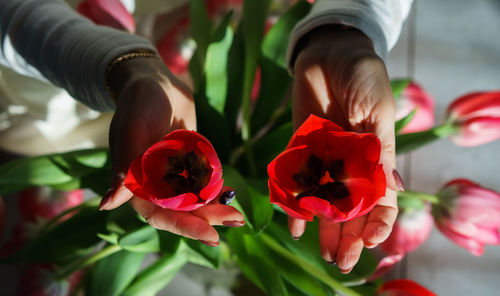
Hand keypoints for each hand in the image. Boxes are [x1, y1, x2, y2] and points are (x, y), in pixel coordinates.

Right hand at [99, 56, 243, 244]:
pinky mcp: (189, 163)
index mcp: (136, 183)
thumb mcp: (130, 131)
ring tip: (238, 216)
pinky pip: (203, 182)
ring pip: (194, 200)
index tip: (210, 236)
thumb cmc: (138, 102)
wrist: (157, 82)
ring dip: (215, 209)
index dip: (183, 227)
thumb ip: (123, 168)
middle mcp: (154, 183)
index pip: (158, 214)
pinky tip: (232, 195)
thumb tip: (106, 206)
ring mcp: (173, 174)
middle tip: (235, 221)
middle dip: (207, 220)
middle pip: (181, 211)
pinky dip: (217, 190)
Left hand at [291, 27, 402, 271]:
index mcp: (375, 158)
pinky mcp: (300, 151)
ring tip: (325, 254)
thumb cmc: (362, 77)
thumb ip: (379, 152)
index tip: (372, 240)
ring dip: (325, 229)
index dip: (378, 222)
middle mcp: (350, 165)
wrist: (329, 53)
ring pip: (326, 203)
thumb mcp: (378, 113)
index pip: (381, 200)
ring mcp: (324, 160)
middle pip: (351, 209)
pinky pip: (298, 184)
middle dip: (350, 236)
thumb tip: (390, 190)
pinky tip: (297, 225)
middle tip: (344, 261)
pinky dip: (297, 204)